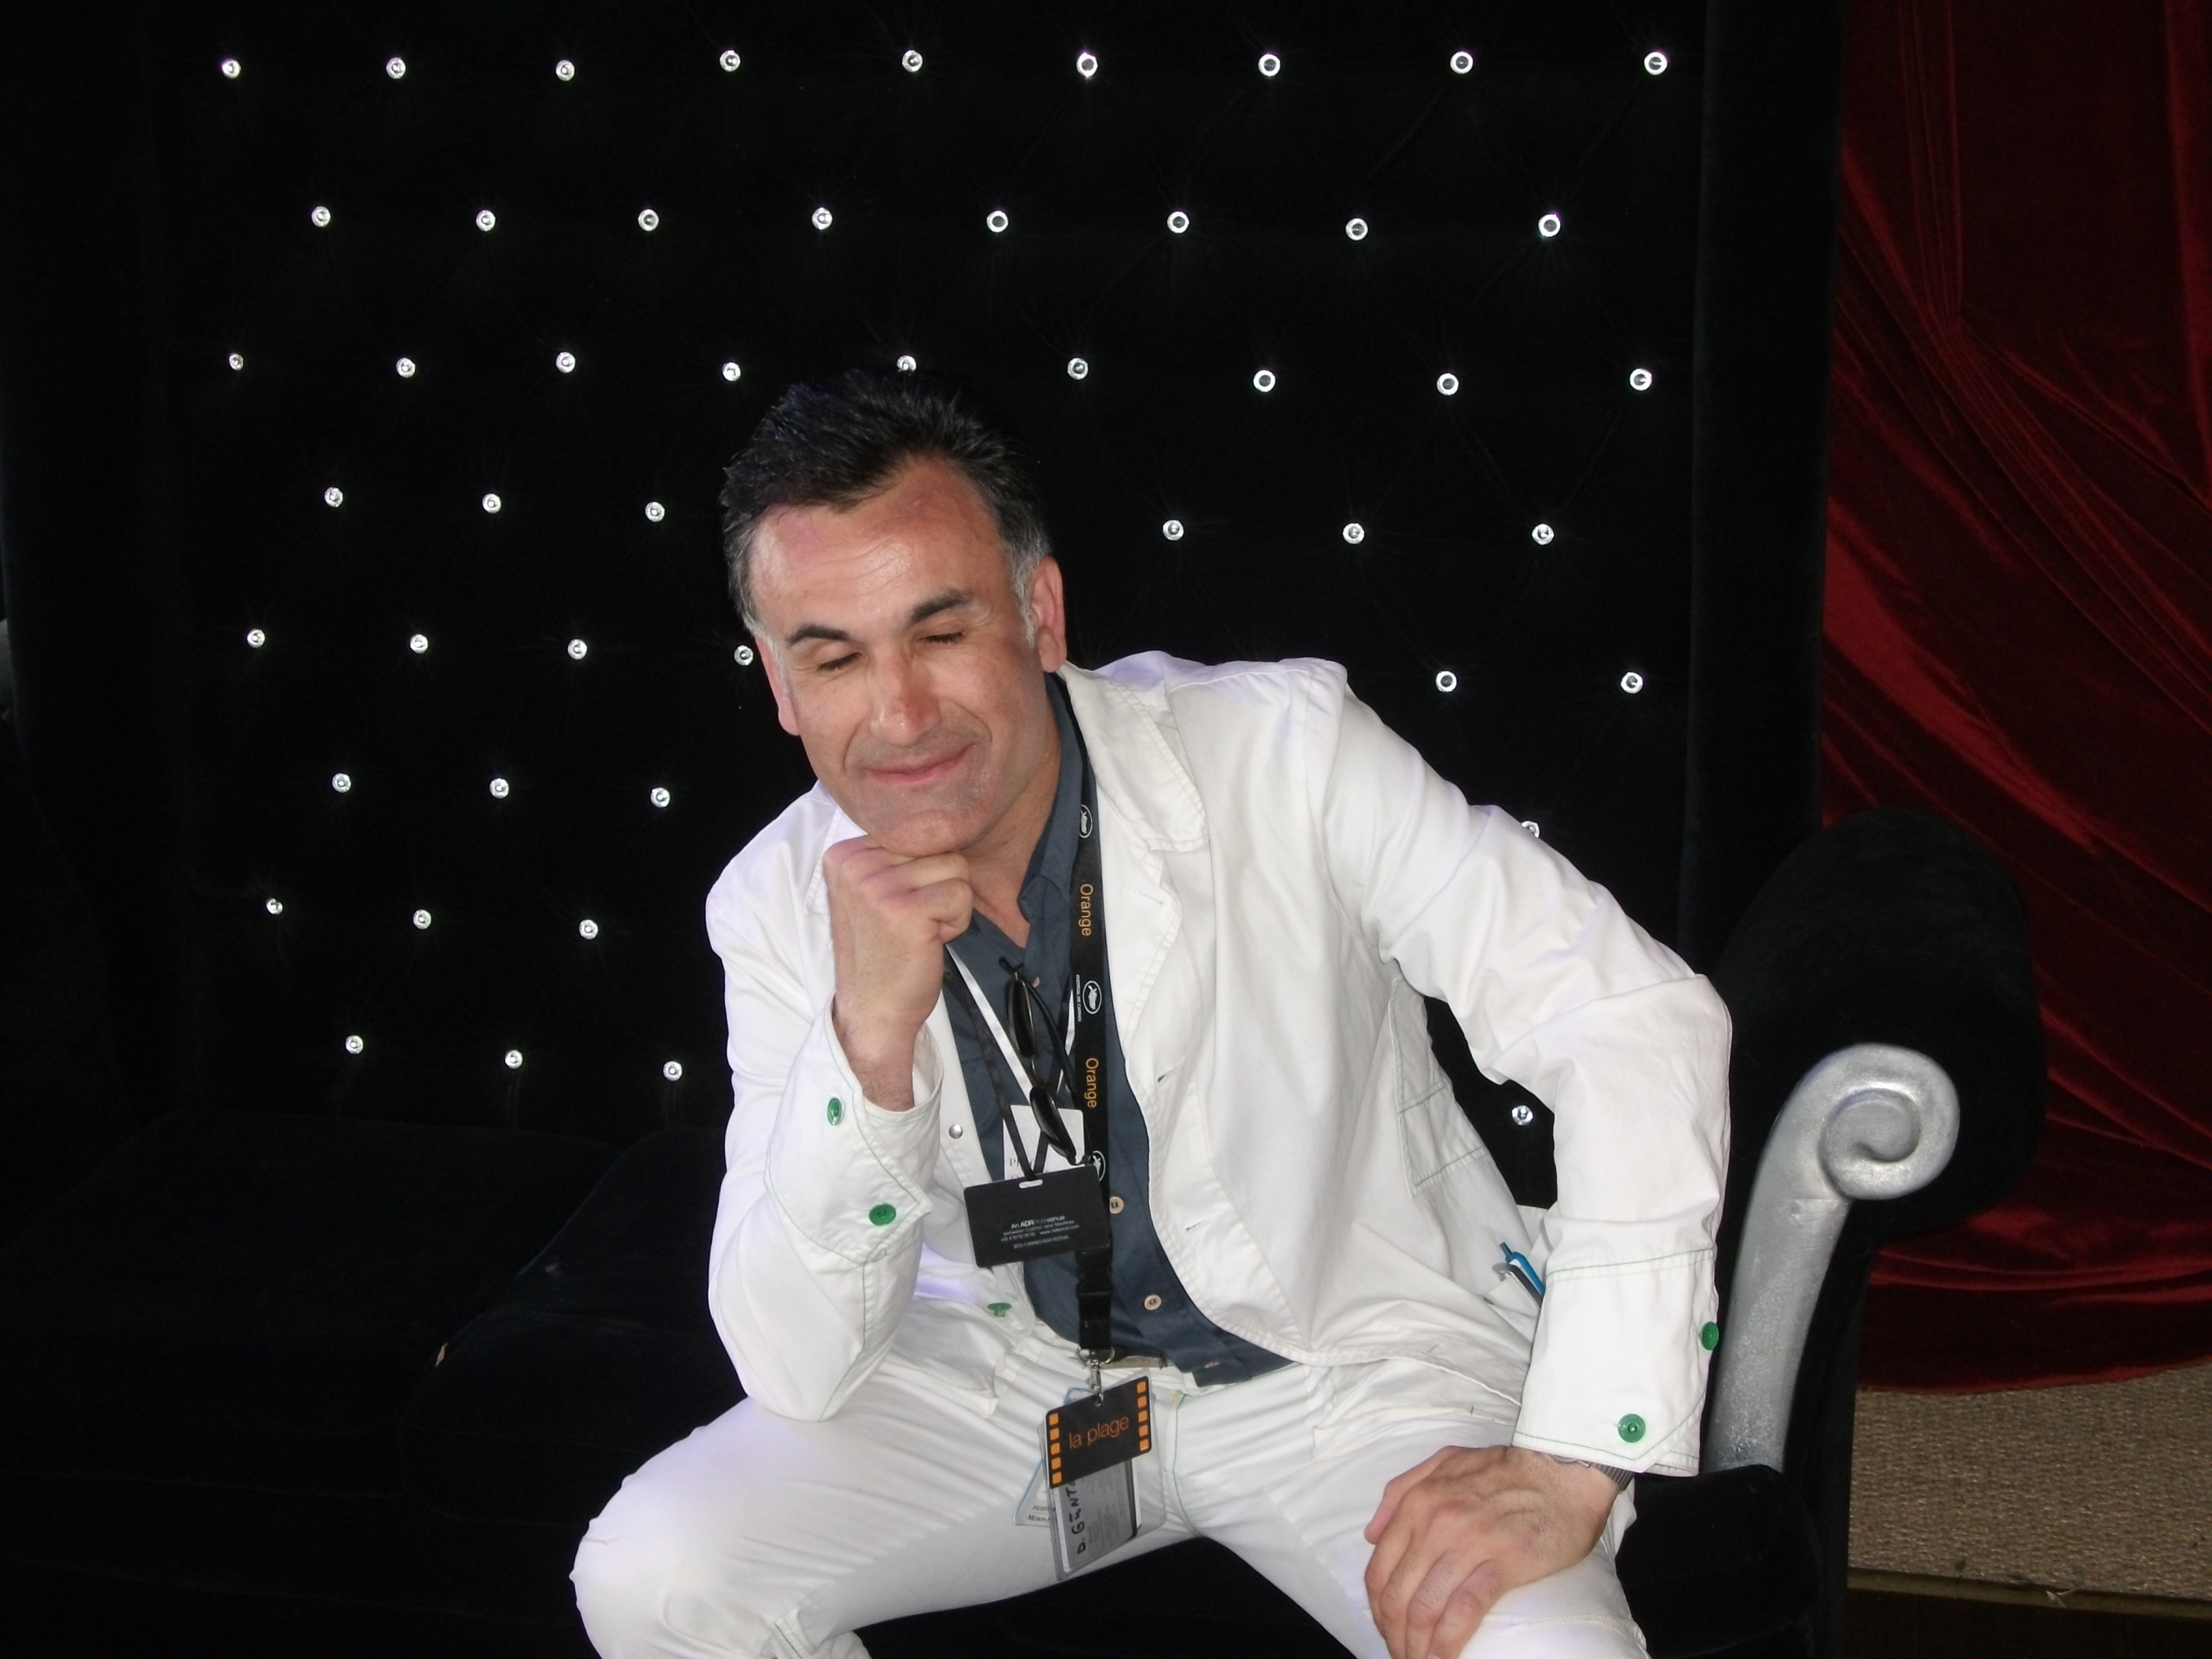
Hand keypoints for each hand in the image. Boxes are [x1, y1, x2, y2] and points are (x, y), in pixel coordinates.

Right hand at [823, 838, 972, 1109]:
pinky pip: (961, 894)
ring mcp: (878, 885)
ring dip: (948, 905)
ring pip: (955, 868)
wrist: (873, 1011)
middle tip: (909, 925)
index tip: (895, 910)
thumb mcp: (875, 892)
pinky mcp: (906, 909)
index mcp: (844, 854)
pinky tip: (926, 943)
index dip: (920, 874)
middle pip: (937, 847)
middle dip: (937, 888)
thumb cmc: (883, 954)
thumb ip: (895, 856)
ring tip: (918, 932)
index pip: (914, 834)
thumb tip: (942, 819)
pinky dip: (955, 923)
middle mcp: (855, 864)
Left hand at [1363, 1444, 1618, 1658]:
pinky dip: (1448, 1643)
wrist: (1564, 1470)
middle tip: (1403, 1655)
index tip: (1389, 1632)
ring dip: (1416, 1647)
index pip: (1380, 1571)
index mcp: (1417, 1503)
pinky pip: (1464, 1611)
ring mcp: (1468, 1543)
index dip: (1379, 1611)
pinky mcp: (1504, 1563)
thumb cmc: (1506, 1469)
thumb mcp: (1444, 1463)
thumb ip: (1401, 1491)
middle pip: (1397, 1596)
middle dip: (1395, 1636)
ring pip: (1425, 1608)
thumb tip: (1371, 1534)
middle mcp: (1435, 1523)